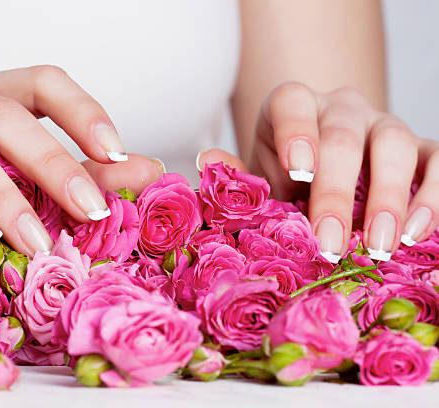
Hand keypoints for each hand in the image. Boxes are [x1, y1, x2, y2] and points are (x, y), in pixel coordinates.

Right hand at [0, 66, 161, 253]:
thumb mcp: (8, 190)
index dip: (81, 111)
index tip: (116, 154)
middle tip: (90, 210)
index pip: (39, 81)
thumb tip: (144, 171)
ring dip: (3, 196)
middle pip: (1, 113)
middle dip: (52, 164)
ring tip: (35, 240)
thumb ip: (74, 179)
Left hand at [199, 82, 438, 261]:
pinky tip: (415, 233)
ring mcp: (383, 126)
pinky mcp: (421, 150)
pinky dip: (432, 195)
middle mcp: (341, 109)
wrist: (324, 176)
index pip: (292, 103)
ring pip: (395, 145)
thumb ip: (237, 176)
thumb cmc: (287, 179)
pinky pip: (437, 162)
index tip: (296, 173)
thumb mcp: (259, 179)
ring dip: (390, 197)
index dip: (295, 133)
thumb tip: (208, 162)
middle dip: (336, 192)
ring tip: (379, 245)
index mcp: (293, 108)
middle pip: (343, 136)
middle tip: (331, 241)